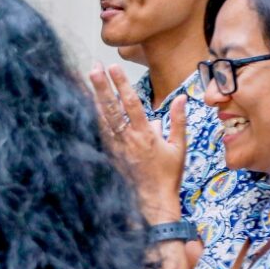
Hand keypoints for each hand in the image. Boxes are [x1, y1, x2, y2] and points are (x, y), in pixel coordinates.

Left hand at [89, 63, 187, 222]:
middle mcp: (126, 139)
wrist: (151, 200)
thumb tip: (181, 98)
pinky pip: (99, 131)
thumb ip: (178, 120)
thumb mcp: (178, 146)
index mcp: (145, 135)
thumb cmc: (168, 174)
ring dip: (95, 98)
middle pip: (111, 108)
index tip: (114, 68)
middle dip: (102, 86)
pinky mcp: (108, 153)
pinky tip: (88, 104)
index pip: (131, 104)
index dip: (121, 85)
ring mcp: (115, 147)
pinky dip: (94, 116)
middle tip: (94, 68)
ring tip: (89, 79)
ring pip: (102, 118)